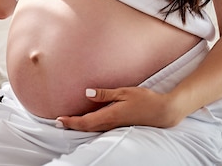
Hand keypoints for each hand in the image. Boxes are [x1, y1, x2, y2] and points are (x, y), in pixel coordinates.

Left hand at [56, 87, 182, 131]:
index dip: (71, 121)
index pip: (85, 121)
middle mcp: (111, 123)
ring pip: (93, 128)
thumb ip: (105, 94)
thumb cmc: (145, 99)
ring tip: (70, 121)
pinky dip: (91, 124)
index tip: (59, 119)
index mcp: (110, 115)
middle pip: (87, 127)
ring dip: (80, 125)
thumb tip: (87, 93)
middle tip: (59, 121)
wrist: (162, 112)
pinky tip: (89, 121)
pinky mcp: (120, 125)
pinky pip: (101, 127)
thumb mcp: (124, 91)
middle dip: (72, 124)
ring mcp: (116, 126)